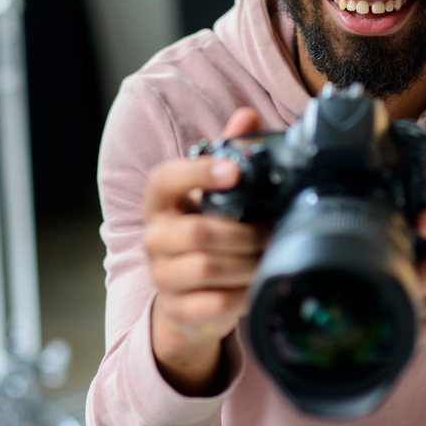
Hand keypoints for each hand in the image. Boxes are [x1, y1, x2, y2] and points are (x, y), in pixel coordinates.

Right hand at [143, 108, 267, 394]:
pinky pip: (213, 302)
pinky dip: (240, 294)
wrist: (189, 301)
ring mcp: (162, 275)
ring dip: (246, 264)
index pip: (165, 180)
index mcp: (161, 203)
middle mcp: (155, 237)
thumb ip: (228, 153)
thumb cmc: (205, 236)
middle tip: (270, 234)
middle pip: (197, 232)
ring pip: (207, 267)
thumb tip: (246, 116)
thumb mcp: (214, 196)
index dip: (198, 173)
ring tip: (266, 259)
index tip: (234, 171)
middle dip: (244, 234)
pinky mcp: (178, 309)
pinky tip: (254, 287)